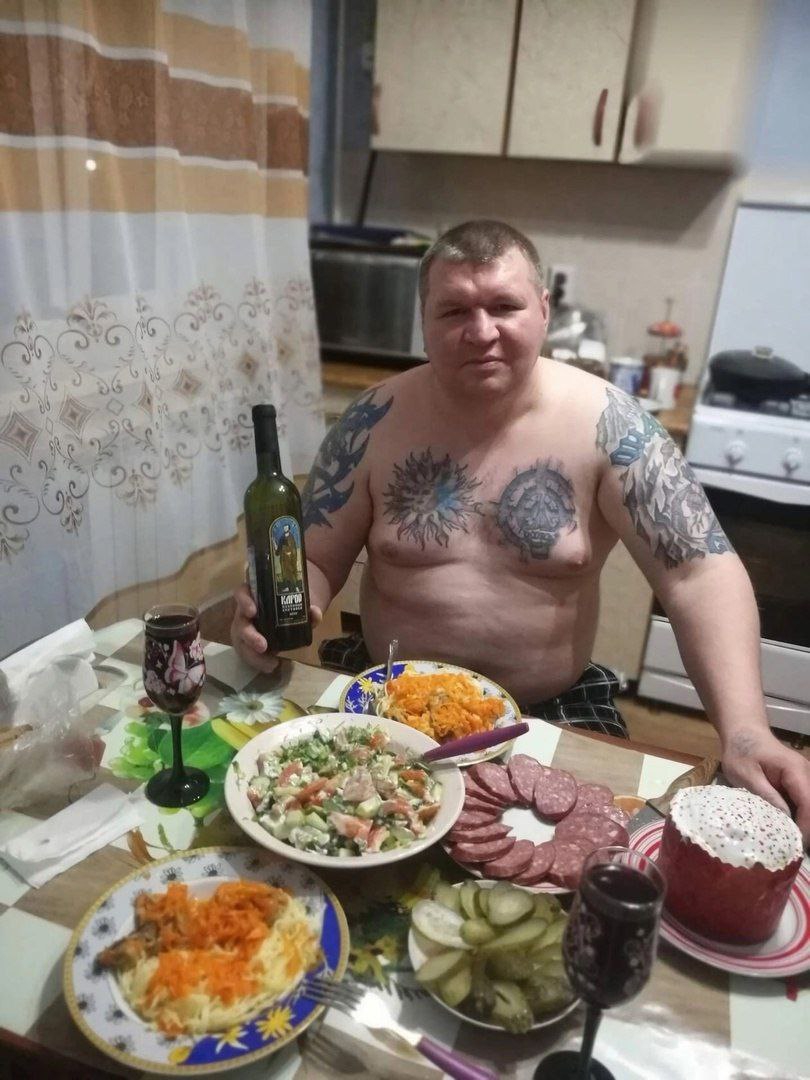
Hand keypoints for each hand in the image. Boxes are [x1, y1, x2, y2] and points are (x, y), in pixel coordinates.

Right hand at [229, 584, 321, 672]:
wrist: (286, 615)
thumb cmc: (288, 604)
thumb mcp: (298, 605)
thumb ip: (307, 609)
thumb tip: (315, 612)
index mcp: (254, 596)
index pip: (241, 593)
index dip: (244, 601)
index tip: (253, 611)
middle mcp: (244, 613)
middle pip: (239, 623)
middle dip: (249, 636)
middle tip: (262, 646)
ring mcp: (244, 629)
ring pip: (241, 642)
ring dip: (253, 655)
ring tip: (270, 664)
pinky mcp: (247, 643)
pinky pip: (248, 654)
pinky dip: (259, 662)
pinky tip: (271, 666)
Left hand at [721, 726, 809, 843]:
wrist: (743, 733)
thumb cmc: (741, 751)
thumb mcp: (746, 774)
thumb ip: (766, 795)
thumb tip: (784, 819)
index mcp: (795, 771)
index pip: (809, 803)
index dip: (806, 826)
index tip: (795, 845)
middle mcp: (806, 774)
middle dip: (808, 829)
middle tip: (793, 849)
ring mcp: (805, 779)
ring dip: (805, 824)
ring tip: (790, 843)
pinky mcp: (799, 784)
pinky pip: (804, 803)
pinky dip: (800, 817)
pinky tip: (788, 830)